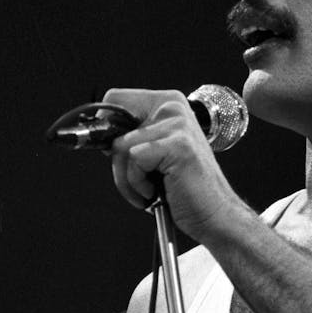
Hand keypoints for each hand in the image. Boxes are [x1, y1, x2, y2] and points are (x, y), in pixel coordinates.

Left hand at [103, 89, 242, 238]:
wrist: (213, 213)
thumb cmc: (183, 188)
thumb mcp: (153, 152)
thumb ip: (131, 136)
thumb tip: (97, 134)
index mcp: (168, 104)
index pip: (115, 98)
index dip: (107, 128)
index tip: (115, 152)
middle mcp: (173, 107)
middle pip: (113, 124)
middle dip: (117, 160)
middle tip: (141, 178)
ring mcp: (178, 125)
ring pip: (120, 147)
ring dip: (128, 179)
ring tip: (150, 190)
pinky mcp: (178, 145)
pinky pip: (134, 161)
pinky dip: (139, 185)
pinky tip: (158, 192)